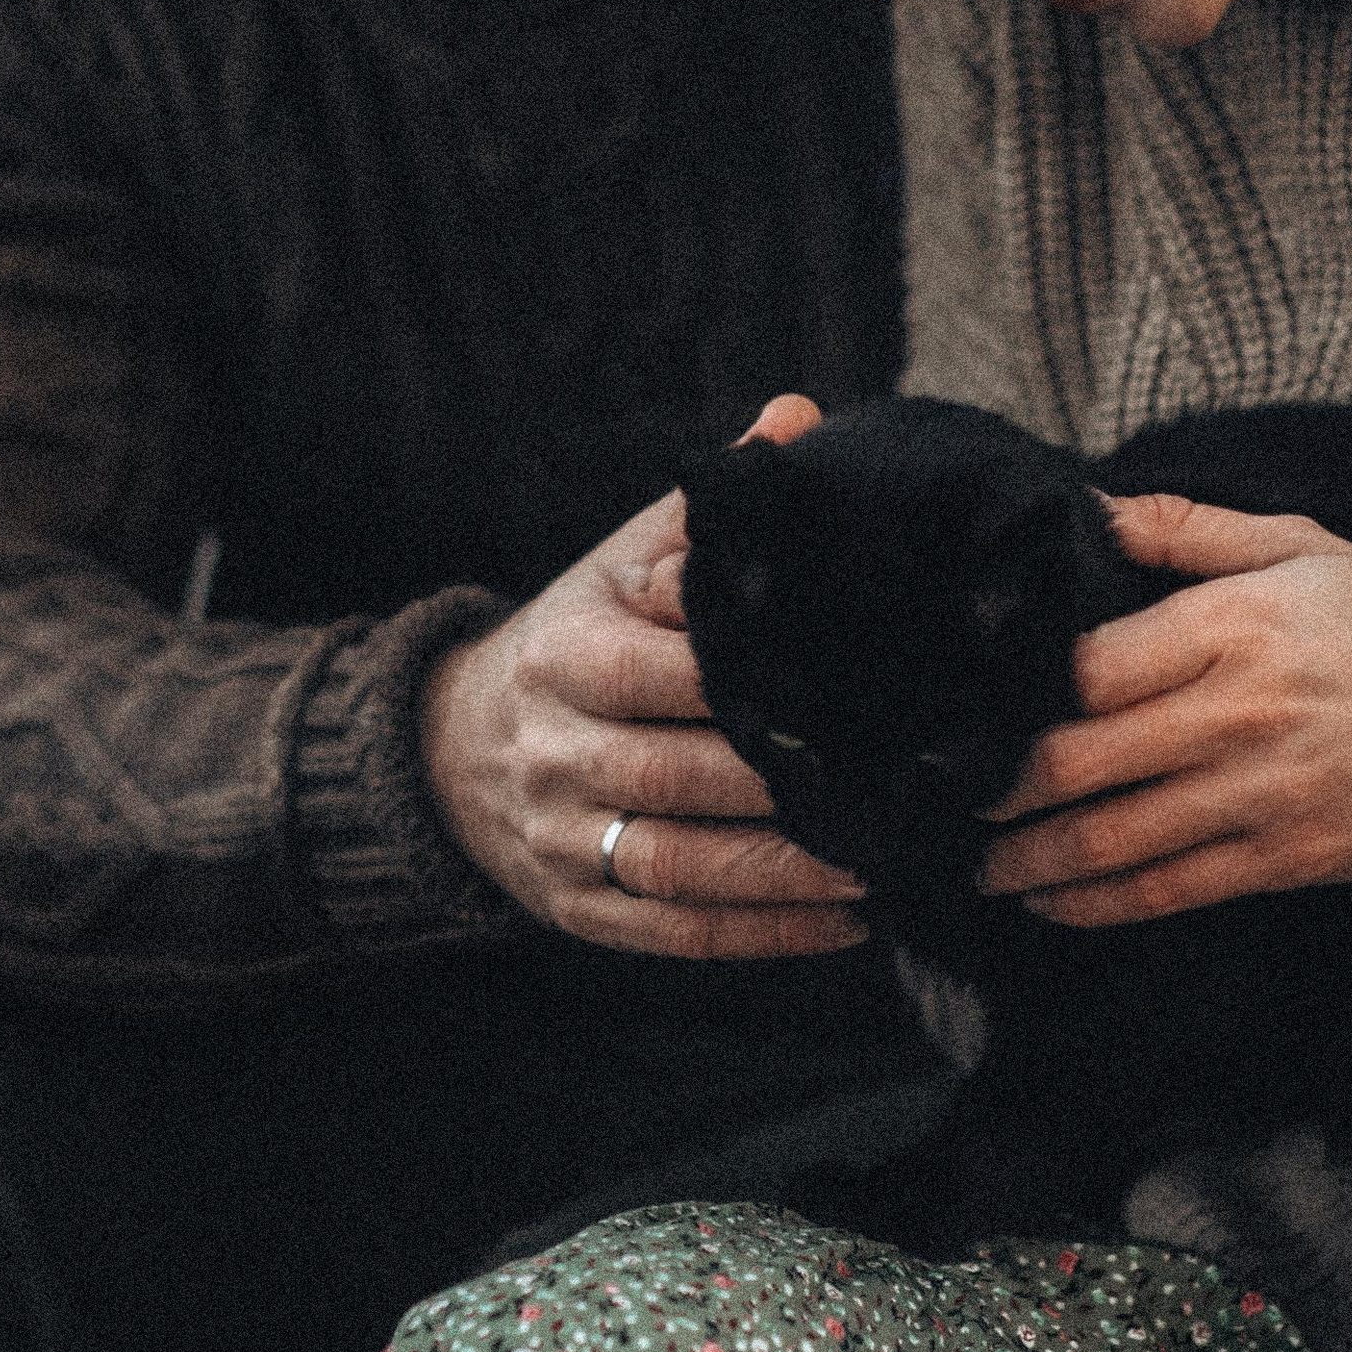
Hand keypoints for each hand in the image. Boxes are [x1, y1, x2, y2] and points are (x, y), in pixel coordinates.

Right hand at [417, 396, 867, 959]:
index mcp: (569, 653)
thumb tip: (799, 418)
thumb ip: (709, 510)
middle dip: (790, 786)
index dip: (764, 681)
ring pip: (681, 864)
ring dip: (787, 872)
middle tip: (896, 784)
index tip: (858, 682)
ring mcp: (562, 835)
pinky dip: (764, 933)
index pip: (674, 670)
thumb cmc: (576, 638)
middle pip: (682, 776)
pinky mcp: (577, 905)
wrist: (454, 744)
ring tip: (883, 863)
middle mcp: (557, 749)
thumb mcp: (620, 562)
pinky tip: (848, 923)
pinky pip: (675, 930)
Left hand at [976, 492, 1351, 929]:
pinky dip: (1098, 903)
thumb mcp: (1302, 546)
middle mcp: (1235, 713)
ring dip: (1028, 860)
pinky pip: (1169, 888)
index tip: (964, 708)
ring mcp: (1260, 794)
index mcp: (1232, 626)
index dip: (1012, 693)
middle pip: (1078, 758)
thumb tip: (1088, 505)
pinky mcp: (1286, 859)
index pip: (1086, 666)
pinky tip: (1052, 903)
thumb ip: (1186, 530)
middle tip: (942, 800)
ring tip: (977, 868)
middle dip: (995, 789)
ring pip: (1111, 837)